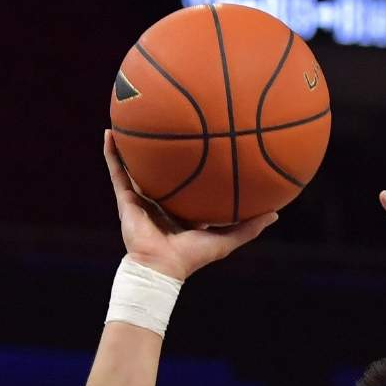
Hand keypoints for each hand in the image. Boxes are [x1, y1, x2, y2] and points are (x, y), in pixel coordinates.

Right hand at [104, 131, 276, 280]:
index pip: (191, 183)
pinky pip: (117, 171)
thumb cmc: (192, 257)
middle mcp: (162, 202)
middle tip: (171, 122)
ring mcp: (142, 199)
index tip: (204, 143)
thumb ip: (249, 227)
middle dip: (166, 149)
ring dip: (133, 145)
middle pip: (164, 170)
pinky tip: (110, 132)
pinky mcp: (125, 200)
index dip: (197, 165)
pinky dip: (112, 153)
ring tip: (131, 117)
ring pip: (137, 166)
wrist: (161, 268)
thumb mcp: (226, 239)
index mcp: (184, 210)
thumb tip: (276, 213)